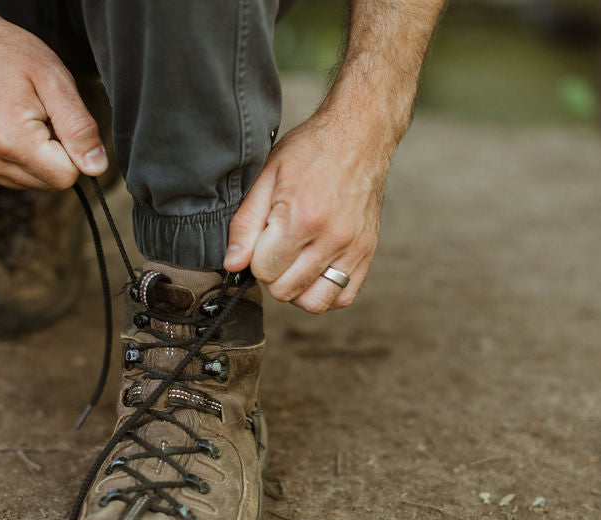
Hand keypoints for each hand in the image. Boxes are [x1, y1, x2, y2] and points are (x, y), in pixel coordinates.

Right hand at [0, 7, 106, 189]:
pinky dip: (21, 158)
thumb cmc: (10, 55)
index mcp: (9, 140)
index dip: (73, 150)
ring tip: (24, 120)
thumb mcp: (56, 81)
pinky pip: (14, 177)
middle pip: (49, 184)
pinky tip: (10, 129)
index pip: (66, 177)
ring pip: (33, 183)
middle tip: (41, 117)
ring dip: (39, 157)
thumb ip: (80, 128)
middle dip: (56, 155)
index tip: (57, 121)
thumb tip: (97, 167)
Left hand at [223, 110, 389, 313]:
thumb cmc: (311, 150)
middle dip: (272, 274)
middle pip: (286, 290)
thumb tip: (232, 264)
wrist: (359, 135)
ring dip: (297, 289)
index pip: (263, 270)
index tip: (261, 237)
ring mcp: (353, 248)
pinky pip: (344, 296)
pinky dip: (325, 293)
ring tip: (293, 263)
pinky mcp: (368, 253)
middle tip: (275, 247)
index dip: (255, 257)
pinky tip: (313, 271)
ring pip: (314, 302)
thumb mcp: (267, 177)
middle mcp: (332, 238)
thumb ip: (246, 224)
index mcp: (302, 218)